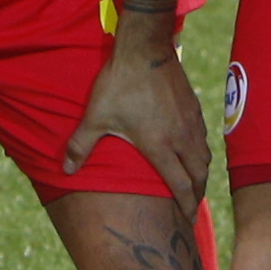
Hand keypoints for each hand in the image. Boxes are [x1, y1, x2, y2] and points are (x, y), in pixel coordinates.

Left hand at [62, 27, 209, 211]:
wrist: (145, 49)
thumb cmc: (120, 84)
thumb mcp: (96, 117)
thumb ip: (81, 145)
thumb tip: (66, 169)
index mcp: (160, 146)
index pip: (181, 185)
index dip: (186, 205)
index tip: (187, 220)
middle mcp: (181, 138)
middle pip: (199, 174)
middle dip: (197, 194)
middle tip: (192, 208)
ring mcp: (191, 121)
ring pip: (204, 156)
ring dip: (201, 173)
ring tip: (195, 183)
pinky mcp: (194, 106)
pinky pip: (203, 137)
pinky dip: (201, 151)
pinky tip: (192, 151)